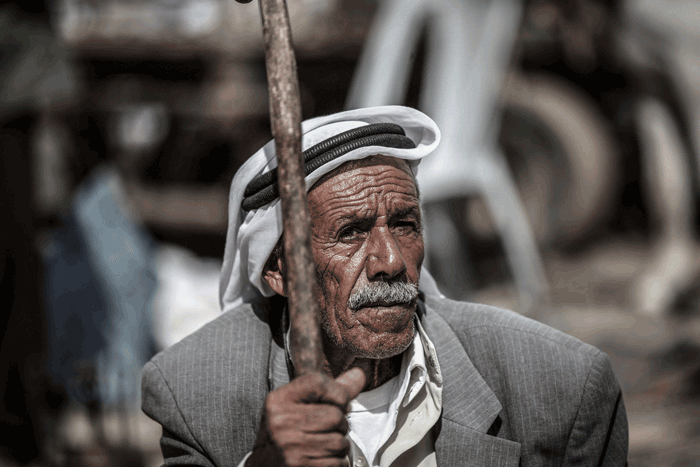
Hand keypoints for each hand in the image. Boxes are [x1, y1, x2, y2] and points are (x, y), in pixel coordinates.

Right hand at [247, 368, 365, 466]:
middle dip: (340, 424)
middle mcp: (281, 422)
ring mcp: (290, 447)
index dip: (338, 393)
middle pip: (335, 415)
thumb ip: (330, 389)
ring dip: (340, 446)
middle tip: (328, 429)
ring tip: (325, 445)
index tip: (337, 403)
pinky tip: (323, 459)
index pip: (318, 382)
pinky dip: (338, 463)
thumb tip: (359, 375)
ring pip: (340, 442)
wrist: (265, 466)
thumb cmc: (286, 432)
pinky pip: (338, 463)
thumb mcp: (298, 405)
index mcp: (279, 400)